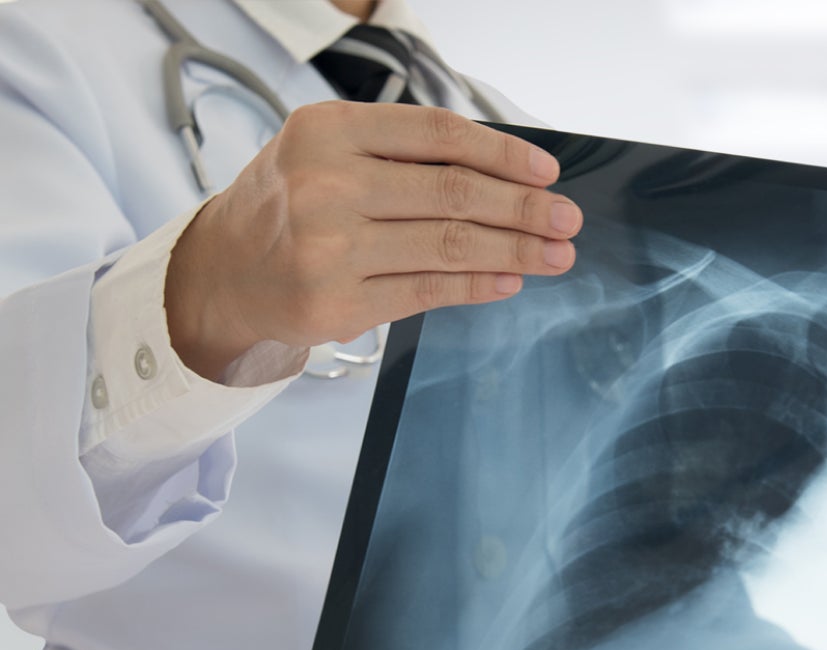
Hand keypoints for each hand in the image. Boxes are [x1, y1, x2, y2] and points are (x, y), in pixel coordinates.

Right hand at [164, 102, 581, 380]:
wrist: (222, 271)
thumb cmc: (289, 205)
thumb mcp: (327, 153)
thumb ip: (402, 154)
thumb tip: (503, 174)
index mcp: (328, 131)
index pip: (438, 135)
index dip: (502, 153)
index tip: (545, 172)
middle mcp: (325, 184)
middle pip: (452, 193)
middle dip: (523, 209)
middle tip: (566, 219)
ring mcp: (329, 248)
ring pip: (447, 245)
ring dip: (514, 251)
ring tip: (555, 255)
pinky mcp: (336, 303)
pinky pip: (426, 291)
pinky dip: (477, 285)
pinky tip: (510, 280)